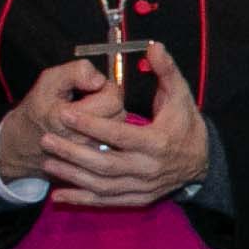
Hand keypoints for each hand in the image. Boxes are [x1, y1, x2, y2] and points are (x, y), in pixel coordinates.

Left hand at [42, 40, 212, 206]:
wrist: (202, 161)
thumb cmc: (186, 124)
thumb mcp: (181, 95)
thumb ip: (166, 71)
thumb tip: (153, 46)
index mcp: (157, 142)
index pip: (119, 135)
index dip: (91, 124)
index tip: (65, 114)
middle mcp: (148, 168)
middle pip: (104, 163)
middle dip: (72, 152)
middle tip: (46, 139)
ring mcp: (143, 186)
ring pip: (102, 185)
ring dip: (73, 176)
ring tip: (48, 161)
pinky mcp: (138, 198)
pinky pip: (107, 201)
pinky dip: (83, 200)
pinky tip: (60, 195)